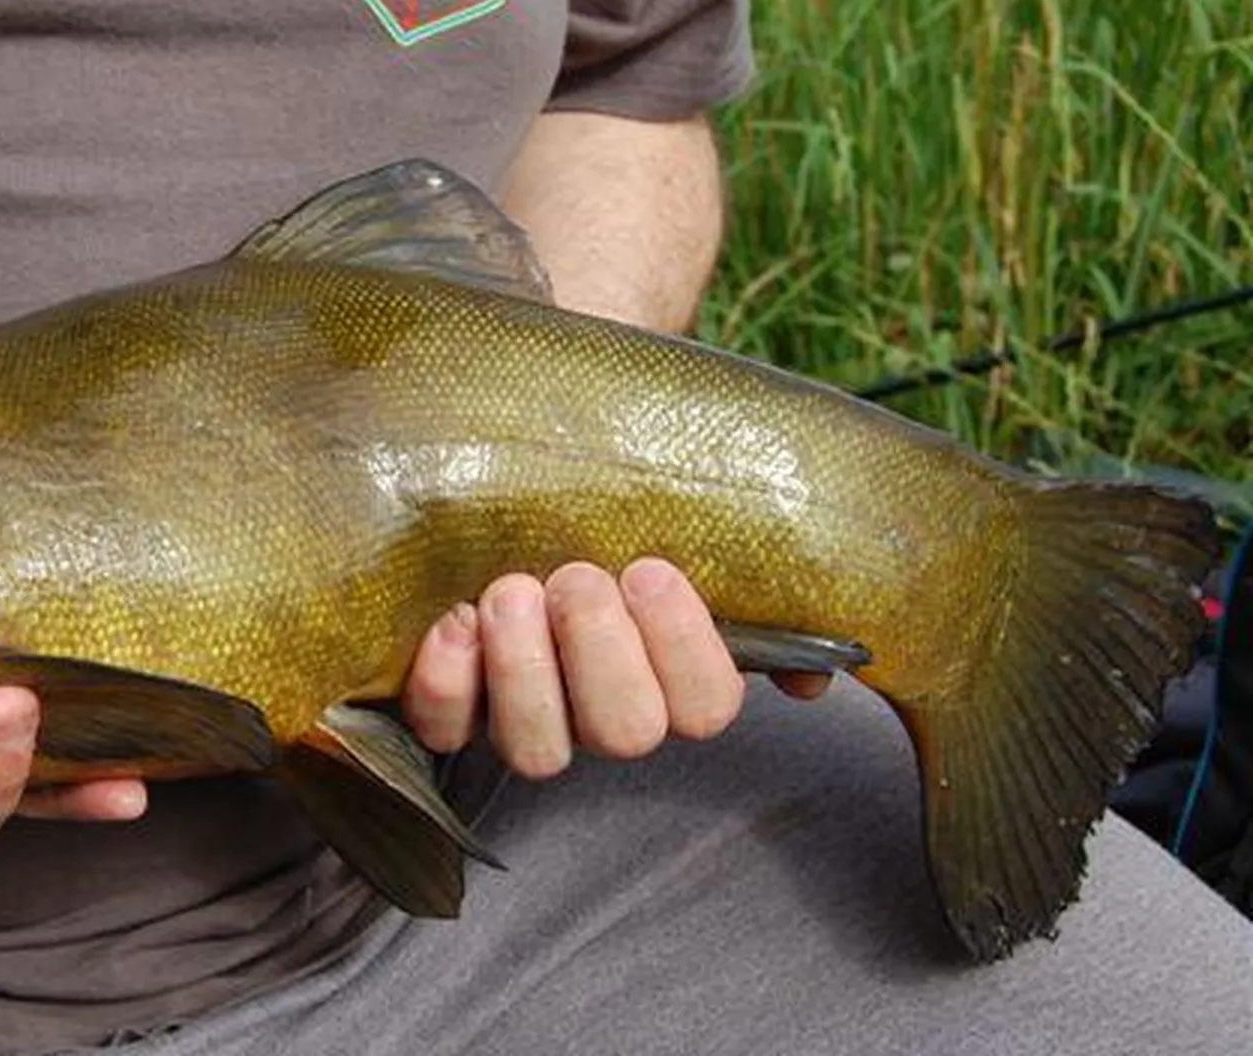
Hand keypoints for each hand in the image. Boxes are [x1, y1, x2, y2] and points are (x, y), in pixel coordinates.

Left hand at [402, 558, 829, 777]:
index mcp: (670, 679)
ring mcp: (526, 723)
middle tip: (577, 577)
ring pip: (538, 749)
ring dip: (525, 668)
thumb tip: (816, 672)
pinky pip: (446, 730)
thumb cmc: (599, 525)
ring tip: (510, 592)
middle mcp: (602, 716)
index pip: (706, 705)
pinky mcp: (450, 714)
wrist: (490, 511)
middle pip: (627, 732)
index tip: (649, 570)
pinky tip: (453, 622)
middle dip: (601, 650)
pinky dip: (447, 682)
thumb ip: (750, 589)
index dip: (683, 646)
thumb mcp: (678, 532)